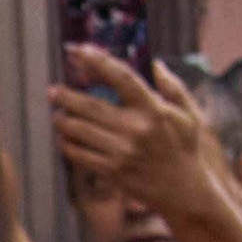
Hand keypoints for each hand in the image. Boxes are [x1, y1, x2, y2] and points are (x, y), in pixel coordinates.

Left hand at [45, 47, 222, 223]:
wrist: (183, 191)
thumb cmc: (184, 148)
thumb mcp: (188, 114)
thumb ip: (172, 87)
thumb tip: (155, 64)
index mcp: (153, 109)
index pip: (121, 77)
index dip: (98, 61)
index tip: (79, 50)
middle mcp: (135, 129)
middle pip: (90, 106)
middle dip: (66, 96)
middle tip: (53, 90)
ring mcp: (122, 152)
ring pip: (80, 131)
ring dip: (63, 121)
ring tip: (57, 114)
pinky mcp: (112, 171)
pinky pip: (80, 155)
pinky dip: (67, 145)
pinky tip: (64, 138)